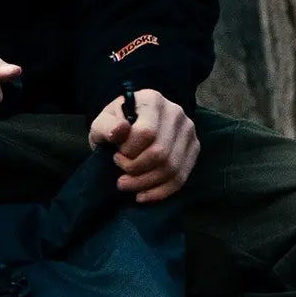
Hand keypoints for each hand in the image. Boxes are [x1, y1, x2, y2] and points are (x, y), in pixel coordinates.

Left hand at [91, 88, 198, 203]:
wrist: (132, 127)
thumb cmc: (115, 126)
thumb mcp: (102, 123)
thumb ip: (106, 126)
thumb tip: (120, 131)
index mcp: (152, 100)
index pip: (146, 133)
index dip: (129, 151)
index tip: (116, 155)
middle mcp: (175, 113)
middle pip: (160, 153)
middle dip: (136, 170)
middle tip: (120, 176)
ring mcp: (188, 131)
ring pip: (172, 168)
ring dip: (146, 183)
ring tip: (127, 185)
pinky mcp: (193, 149)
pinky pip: (181, 178)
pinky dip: (160, 192)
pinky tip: (142, 196)